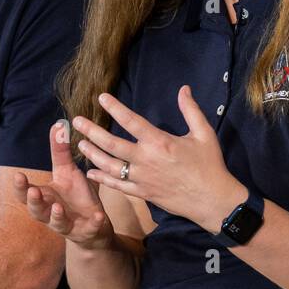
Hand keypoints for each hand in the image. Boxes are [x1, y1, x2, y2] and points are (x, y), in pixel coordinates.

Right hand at [18, 120, 115, 251]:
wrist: (94, 224)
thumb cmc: (76, 196)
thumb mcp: (68, 172)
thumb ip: (60, 151)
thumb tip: (57, 124)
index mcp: (45, 197)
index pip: (26, 192)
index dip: (21, 186)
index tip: (18, 175)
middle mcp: (50, 213)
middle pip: (35, 210)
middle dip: (33, 202)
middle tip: (34, 192)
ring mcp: (68, 224)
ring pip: (56, 223)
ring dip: (56, 215)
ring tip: (57, 207)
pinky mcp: (86, 231)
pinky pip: (88, 229)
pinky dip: (93, 223)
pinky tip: (99, 216)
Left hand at [72, 87, 245, 230]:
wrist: (211, 199)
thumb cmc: (209, 164)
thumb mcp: (204, 133)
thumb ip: (191, 110)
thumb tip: (184, 89)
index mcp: (160, 142)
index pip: (131, 121)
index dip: (115, 108)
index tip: (101, 98)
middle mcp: (145, 159)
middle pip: (111, 144)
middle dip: (91, 131)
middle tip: (76, 121)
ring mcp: (141, 178)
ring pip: (109, 165)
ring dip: (92, 154)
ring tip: (79, 144)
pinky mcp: (142, 193)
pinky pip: (116, 185)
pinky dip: (101, 179)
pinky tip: (91, 172)